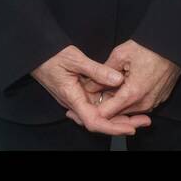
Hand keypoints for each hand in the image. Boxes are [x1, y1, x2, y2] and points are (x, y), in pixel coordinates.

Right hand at [31, 45, 152, 135]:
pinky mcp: (79, 95)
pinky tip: (124, 105)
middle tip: (144, 121)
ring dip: (118, 117)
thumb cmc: (52, 55)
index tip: (131, 127)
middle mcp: (75, 103)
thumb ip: (97, 70)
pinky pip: (96, 106)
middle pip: (100, 122)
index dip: (113, 127)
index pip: (94, 121)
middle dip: (122, 124)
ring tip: (139, 115)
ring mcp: (76, 100)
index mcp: (72, 98)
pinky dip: (110, 107)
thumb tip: (118, 80)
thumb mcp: (75, 58)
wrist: (36, 53)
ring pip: (99, 115)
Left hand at [70, 40, 180, 123]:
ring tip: (109, 87)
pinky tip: (125, 85)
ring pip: (128, 110)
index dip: (93, 108)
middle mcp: (144, 103)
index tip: (84, 102)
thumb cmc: (149, 47)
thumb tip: (89, 86)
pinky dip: (130, 99)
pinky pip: (140, 105)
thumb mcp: (120, 54)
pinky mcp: (159, 100)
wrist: (174, 46)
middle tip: (95, 92)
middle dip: (104, 105)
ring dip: (117, 102)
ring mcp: (153, 103)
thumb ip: (102, 73)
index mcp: (132, 93)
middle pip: (117, 113)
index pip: (106, 113)